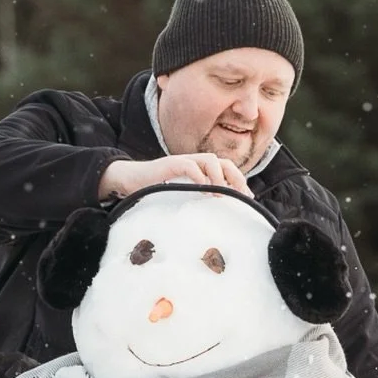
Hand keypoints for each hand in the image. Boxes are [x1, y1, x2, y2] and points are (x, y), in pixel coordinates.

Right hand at [98, 154, 250, 198]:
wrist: (130, 180)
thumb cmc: (154, 191)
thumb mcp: (181, 196)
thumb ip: (196, 201)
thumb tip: (215, 218)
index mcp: (200, 169)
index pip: (226, 170)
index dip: (239, 182)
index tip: (248, 199)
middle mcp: (194, 162)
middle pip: (224, 162)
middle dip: (236, 178)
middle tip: (241, 196)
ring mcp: (183, 161)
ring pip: (210, 159)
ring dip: (219, 176)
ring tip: (220, 194)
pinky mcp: (170, 164)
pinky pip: (190, 165)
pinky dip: (199, 176)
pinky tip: (203, 190)